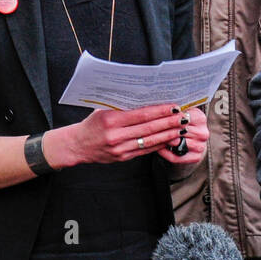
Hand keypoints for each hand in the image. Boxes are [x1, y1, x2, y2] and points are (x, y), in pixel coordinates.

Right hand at [44, 103, 188, 167]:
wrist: (77, 145)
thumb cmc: (91, 124)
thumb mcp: (102, 111)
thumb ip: (122, 109)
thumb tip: (147, 102)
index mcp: (109, 120)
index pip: (140, 115)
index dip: (159, 111)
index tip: (173, 107)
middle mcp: (115, 135)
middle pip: (148, 128)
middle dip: (168, 122)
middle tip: (183, 117)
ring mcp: (120, 148)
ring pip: (150, 141)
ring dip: (168, 134)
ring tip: (180, 128)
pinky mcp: (123, 157)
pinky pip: (145, 150)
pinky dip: (159, 145)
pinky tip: (169, 139)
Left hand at [156, 106, 207, 165]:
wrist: (186, 139)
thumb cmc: (177, 122)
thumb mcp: (176, 113)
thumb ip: (170, 110)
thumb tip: (155, 105)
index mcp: (199, 117)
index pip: (180, 117)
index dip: (165, 117)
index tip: (151, 116)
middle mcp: (203, 132)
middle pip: (178, 130)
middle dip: (162, 129)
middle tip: (147, 128)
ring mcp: (200, 146)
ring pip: (177, 143)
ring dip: (162, 141)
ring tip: (150, 137)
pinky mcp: (196, 157)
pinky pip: (177, 157)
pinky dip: (165, 153)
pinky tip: (157, 148)